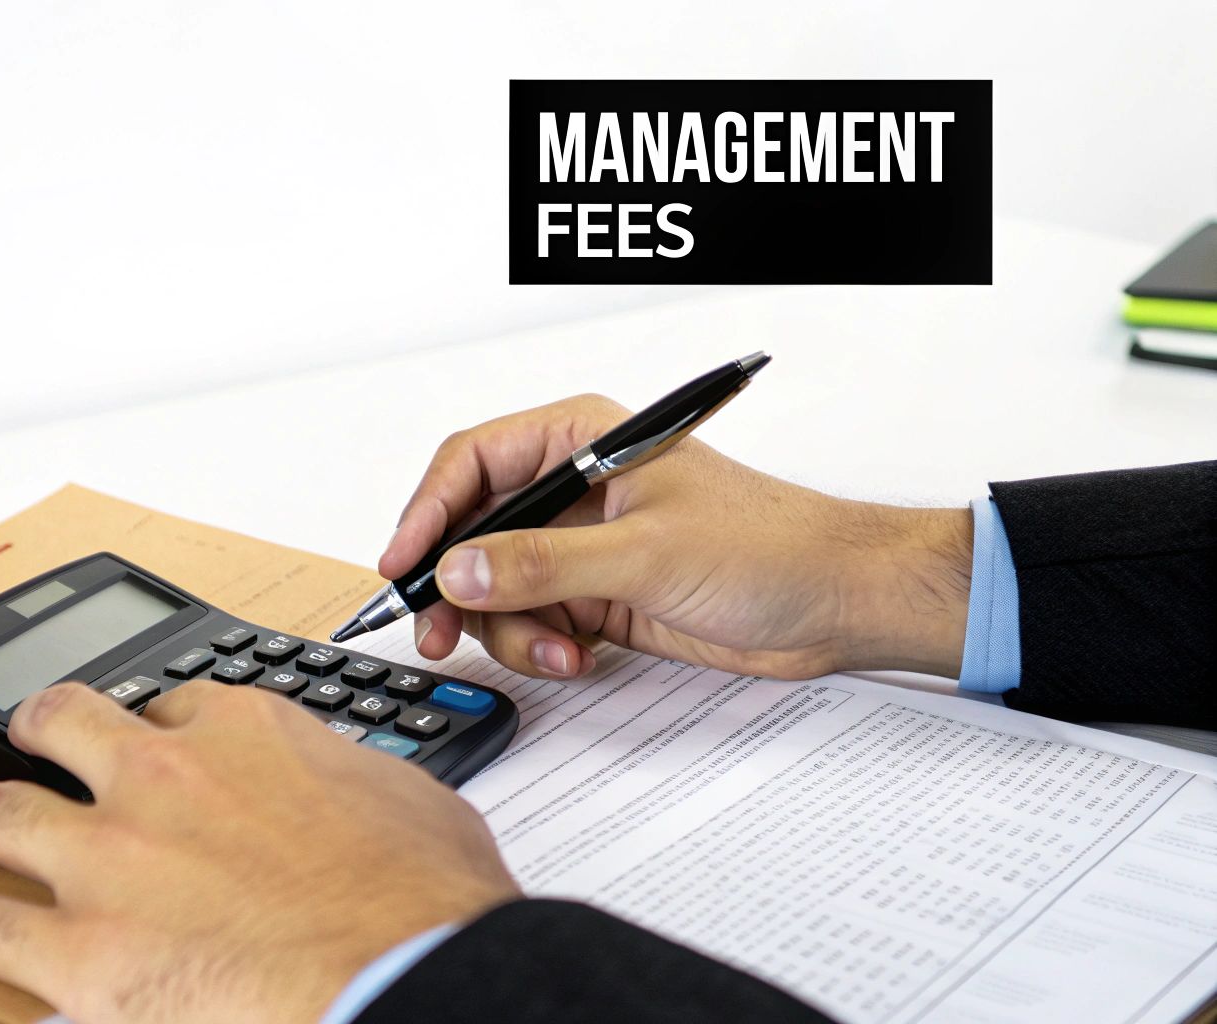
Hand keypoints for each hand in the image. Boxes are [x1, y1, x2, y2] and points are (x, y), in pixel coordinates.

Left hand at [0, 681, 518, 1022]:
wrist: (404, 978)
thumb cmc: (421, 904)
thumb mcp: (410, 804)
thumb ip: (349, 784)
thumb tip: (349, 796)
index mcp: (246, 734)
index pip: (180, 708)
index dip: (162, 728)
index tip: (155, 741)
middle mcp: (161, 778)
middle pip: (69, 727)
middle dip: (35, 726)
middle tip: (18, 730)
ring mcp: (108, 859)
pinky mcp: (76, 949)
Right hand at [381, 394, 971, 680]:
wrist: (836, 604)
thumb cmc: (771, 547)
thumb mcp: (647, 554)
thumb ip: (545, 564)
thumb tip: (460, 570)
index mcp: (583, 439)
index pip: (472, 463)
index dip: (427, 513)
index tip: (404, 566)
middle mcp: (574, 487)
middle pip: (471, 529)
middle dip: (455, 584)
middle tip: (436, 631)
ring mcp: (582, 544)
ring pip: (495, 585)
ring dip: (508, 627)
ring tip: (554, 651)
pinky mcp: (596, 594)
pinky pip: (532, 620)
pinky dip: (541, 646)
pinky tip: (578, 657)